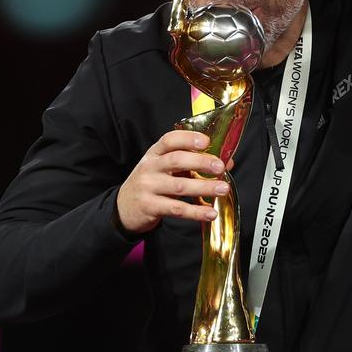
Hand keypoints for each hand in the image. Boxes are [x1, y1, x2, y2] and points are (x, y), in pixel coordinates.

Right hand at [116, 130, 233, 234]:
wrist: (124, 208)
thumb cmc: (152, 184)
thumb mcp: (166, 169)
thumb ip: (193, 163)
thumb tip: (227, 162)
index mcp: (154, 154)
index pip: (169, 140)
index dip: (188, 138)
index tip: (206, 141)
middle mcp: (150, 167)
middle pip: (176, 160)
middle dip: (201, 162)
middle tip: (220, 167)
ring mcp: (148, 188)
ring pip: (179, 186)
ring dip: (204, 187)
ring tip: (223, 189)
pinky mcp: (150, 207)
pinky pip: (177, 209)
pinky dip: (196, 211)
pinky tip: (210, 213)